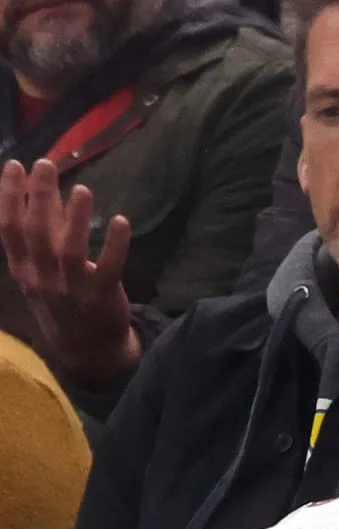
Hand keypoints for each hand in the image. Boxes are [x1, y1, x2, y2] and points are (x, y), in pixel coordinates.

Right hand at [0, 159, 140, 383]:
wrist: (88, 348)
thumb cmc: (63, 300)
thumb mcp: (42, 271)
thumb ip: (44, 234)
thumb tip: (41, 191)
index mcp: (24, 269)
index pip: (11, 229)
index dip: (9, 197)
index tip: (16, 165)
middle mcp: (43, 278)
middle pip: (37, 233)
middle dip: (39, 197)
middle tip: (48, 164)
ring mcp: (72, 288)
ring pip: (70, 251)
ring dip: (75, 219)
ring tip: (82, 189)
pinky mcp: (103, 294)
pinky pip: (109, 267)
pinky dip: (115, 244)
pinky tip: (121, 220)